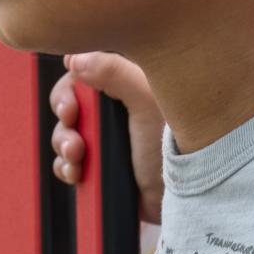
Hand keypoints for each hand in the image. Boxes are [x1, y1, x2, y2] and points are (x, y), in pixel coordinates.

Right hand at [48, 52, 165, 224]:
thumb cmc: (176, 143)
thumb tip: (75, 59)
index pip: (86, 68)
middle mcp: (116, 107)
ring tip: (76, 157)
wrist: (189, 194)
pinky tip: (76, 173)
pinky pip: (68, 162)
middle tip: (72, 125)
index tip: (73, 101)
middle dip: (65, 115)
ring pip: (65, 131)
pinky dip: (66, 167)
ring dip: (63, 144)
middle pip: (70, 98)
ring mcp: (108, 137)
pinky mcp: (102, 165)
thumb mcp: (146, 99)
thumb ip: (114, 71)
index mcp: (129, 81)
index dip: (72, 83)